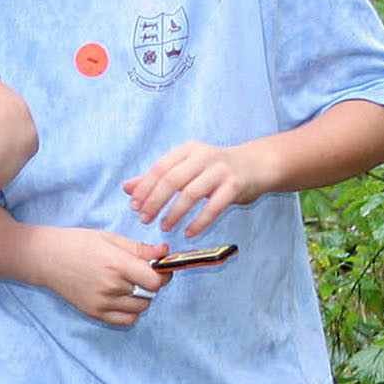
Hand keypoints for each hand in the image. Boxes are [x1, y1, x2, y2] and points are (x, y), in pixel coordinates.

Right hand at [26, 228, 169, 327]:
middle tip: (139, 272)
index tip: (159, 268)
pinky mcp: (95, 314)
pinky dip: (131, 311)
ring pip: (141, 307)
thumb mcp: (111, 239)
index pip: (155, 280)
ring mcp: (102, 303)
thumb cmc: (78, 244)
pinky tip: (122, 298)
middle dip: (151, 283)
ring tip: (127, 284)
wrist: (46, 259)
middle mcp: (110, 286)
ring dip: (141, 297)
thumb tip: (165, 252)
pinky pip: (127, 320)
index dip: (162, 273)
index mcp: (116, 264)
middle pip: (150, 294)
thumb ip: (140, 249)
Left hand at [124, 139, 269, 237]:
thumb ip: (158, 177)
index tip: (134, 207)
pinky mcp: (235, 186)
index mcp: (187, 150)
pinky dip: (199, 222)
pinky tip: (189, 233)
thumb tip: (127, 188)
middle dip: (155, 202)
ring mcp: (220, 170)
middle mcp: (203, 156)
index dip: (145, 189)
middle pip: (172, 180)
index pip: (159, 168)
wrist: (256, 165)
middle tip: (145, 220)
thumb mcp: (186, 167)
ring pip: (191, 193)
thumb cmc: (215, 169)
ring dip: (175, 213)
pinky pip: (214, 207)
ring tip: (164, 227)